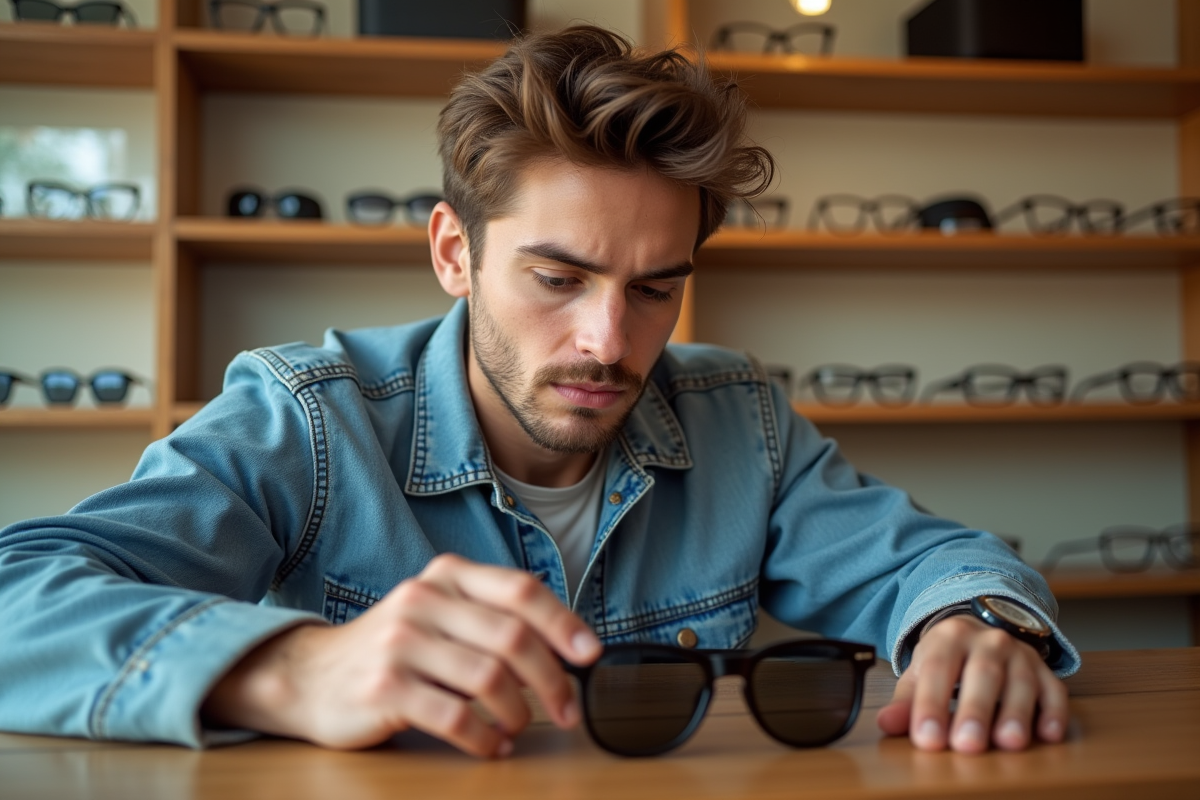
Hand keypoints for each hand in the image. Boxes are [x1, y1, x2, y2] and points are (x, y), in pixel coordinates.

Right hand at [201, 554, 600, 756]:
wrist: (309, 677)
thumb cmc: (392, 649)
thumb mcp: (439, 614)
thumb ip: (491, 617)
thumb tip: (566, 642)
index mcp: (446, 576)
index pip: (521, 590)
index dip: (564, 623)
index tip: (590, 655)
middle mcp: (424, 600)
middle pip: (513, 638)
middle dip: (552, 681)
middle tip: (567, 710)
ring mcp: (400, 642)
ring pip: (489, 678)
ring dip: (519, 713)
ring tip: (519, 729)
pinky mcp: (384, 687)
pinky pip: (454, 717)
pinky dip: (483, 738)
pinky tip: (490, 746)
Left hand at [876, 614, 1067, 752]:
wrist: (981, 636)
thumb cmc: (947, 663)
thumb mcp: (922, 675)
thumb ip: (906, 702)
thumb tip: (886, 724)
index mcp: (949, 636)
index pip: (938, 669)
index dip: (931, 704)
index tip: (927, 739)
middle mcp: (988, 640)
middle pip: (982, 673)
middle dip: (975, 710)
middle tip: (968, 745)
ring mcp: (1021, 654)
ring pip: (1020, 681)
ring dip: (1016, 713)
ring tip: (1008, 743)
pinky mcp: (1045, 672)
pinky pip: (1054, 690)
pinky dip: (1053, 712)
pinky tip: (1049, 734)